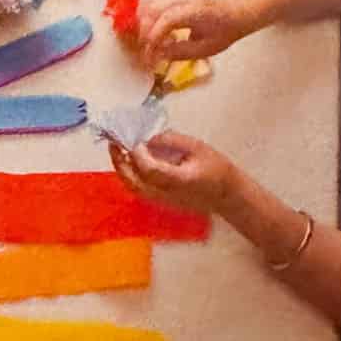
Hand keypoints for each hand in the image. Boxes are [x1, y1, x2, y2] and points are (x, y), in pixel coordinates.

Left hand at [110, 132, 236, 215]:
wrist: (227, 196)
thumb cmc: (217, 169)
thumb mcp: (198, 147)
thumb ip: (171, 141)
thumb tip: (149, 138)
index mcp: (179, 181)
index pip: (149, 170)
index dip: (138, 154)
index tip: (135, 140)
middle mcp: (166, 194)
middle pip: (134, 182)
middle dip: (120, 161)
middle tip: (113, 142)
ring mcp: (161, 201)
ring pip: (132, 187)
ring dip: (122, 168)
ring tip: (117, 150)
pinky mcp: (160, 202)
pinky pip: (138, 189)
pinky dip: (129, 175)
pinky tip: (129, 162)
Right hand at [133, 0, 245, 68]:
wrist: (233, 13)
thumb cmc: (222, 32)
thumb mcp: (206, 49)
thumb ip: (182, 52)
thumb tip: (159, 55)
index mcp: (196, 11)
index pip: (167, 20)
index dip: (154, 38)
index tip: (150, 55)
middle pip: (154, 9)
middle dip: (144, 31)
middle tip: (145, 50)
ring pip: (150, 2)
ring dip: (142, 22)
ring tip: (145, 40)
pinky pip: (152, 0)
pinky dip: (145, 14)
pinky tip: (146, 28)